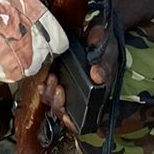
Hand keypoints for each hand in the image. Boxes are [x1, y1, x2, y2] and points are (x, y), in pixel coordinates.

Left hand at [47, 20, 118, 135]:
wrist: (100, 31)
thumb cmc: (107, 45)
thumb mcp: (109, 52)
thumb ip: (104, 64)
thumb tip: (97, 76)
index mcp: (96, 96)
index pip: (84, 119)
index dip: (73, 122)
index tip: (66, 115)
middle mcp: (82, 96)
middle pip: (65, 112)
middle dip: (57, 103)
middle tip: (58, 87)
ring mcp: (70, 88)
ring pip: (54, 102)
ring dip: (49, 95)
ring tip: (52, 78)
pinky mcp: (61, 78)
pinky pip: (48, 90)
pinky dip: (44, 88)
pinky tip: (44, 81)